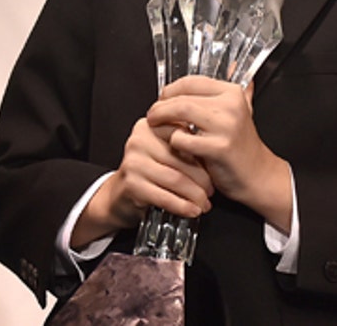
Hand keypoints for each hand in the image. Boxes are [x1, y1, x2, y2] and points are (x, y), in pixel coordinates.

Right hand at [71, 116, 213, 248]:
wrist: (119, 196)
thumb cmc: (150, 173)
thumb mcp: (166, 152)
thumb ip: (186, 145)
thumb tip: (217, 152)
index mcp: (151, 125)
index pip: (185, 135)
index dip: (204, 153)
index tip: (216, 167)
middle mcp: (140, 139)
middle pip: (182, 159)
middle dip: (203, 178)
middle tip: (212, 190)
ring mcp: (133, 161)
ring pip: (176, 179)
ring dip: (195, 195)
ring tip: (204, 203)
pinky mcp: (131, 184)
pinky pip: (165, 196)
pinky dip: (182, 206)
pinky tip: (192, 210)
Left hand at [148, 75, 291, 231]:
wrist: (257, 174)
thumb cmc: (242, 145)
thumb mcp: (244, 110)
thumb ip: (238, 88)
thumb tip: (233, 65)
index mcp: (233, 93)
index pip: (191, 81)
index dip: (170, 90)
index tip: (162, 99)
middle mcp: (231, 106)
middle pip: (182, 97)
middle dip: (160, 106)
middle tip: (152, 115)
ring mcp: (225, 126)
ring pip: (180, 112)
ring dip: (162, 120)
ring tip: (156, 126)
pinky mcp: (218, 147)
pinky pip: (182, 139)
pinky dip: (173, 141)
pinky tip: (176, 145)